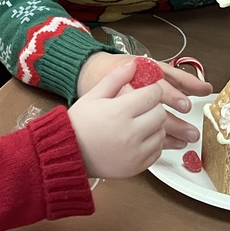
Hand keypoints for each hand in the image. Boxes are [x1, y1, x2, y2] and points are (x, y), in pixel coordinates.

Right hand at [77, 52, 208, 151]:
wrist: (68, 153)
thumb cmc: (79, 123)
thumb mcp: (93, 95)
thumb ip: (116, 78)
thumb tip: (135, 64)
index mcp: (120, 112)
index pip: (154, 94)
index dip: (152, 89)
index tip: (146, 91)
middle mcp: (131, 133)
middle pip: (160, 114)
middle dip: (153, 107)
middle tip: (141, 108)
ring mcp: (135, 152)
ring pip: (161, 133)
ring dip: (154, 126)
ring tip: (138, 124)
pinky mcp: (137, 166)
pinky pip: (157, 151)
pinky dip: (152, 144)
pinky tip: (138, 139)